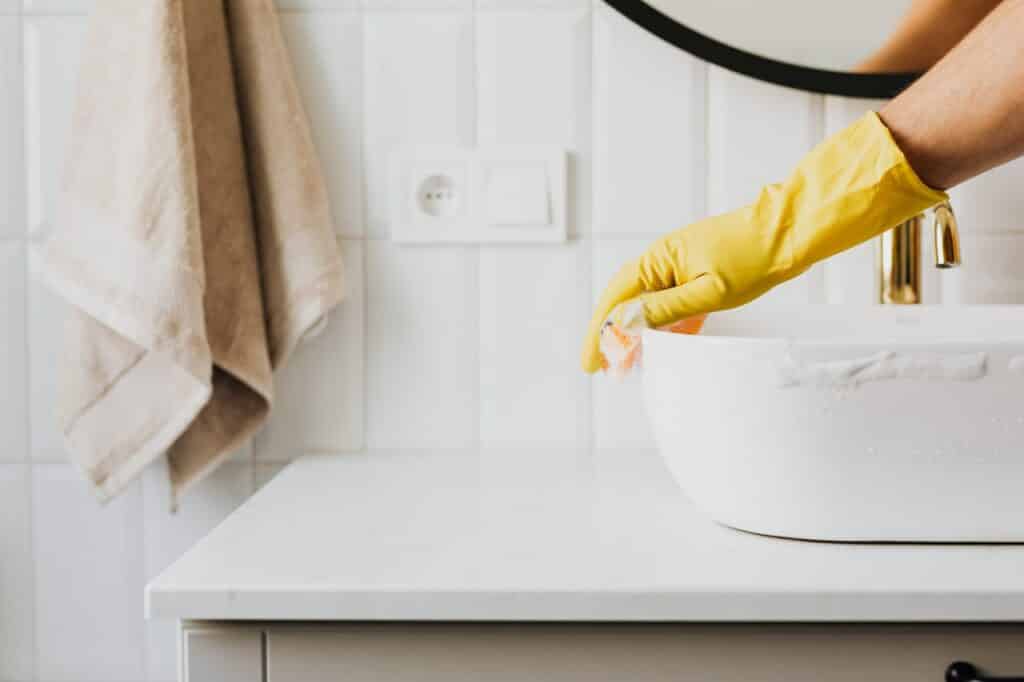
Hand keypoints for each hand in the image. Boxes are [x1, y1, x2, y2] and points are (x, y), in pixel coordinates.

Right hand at [582, 112, 946, 373]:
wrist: (787, 232)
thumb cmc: (752, 257)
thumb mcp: (708, 290)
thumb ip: (666, 308)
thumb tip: (626, 322)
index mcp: (658, 259)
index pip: (616, 299)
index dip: (600, 332)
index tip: (591, 361)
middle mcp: (661, 260)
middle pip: (623, 302)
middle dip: (609, 336)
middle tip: (601, 368)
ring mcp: (678, 266)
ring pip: (644, 304)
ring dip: (632, 333)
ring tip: (625, 364)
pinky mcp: (695, 274)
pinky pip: (667, 303)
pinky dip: (658, 326)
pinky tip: (658, 345)